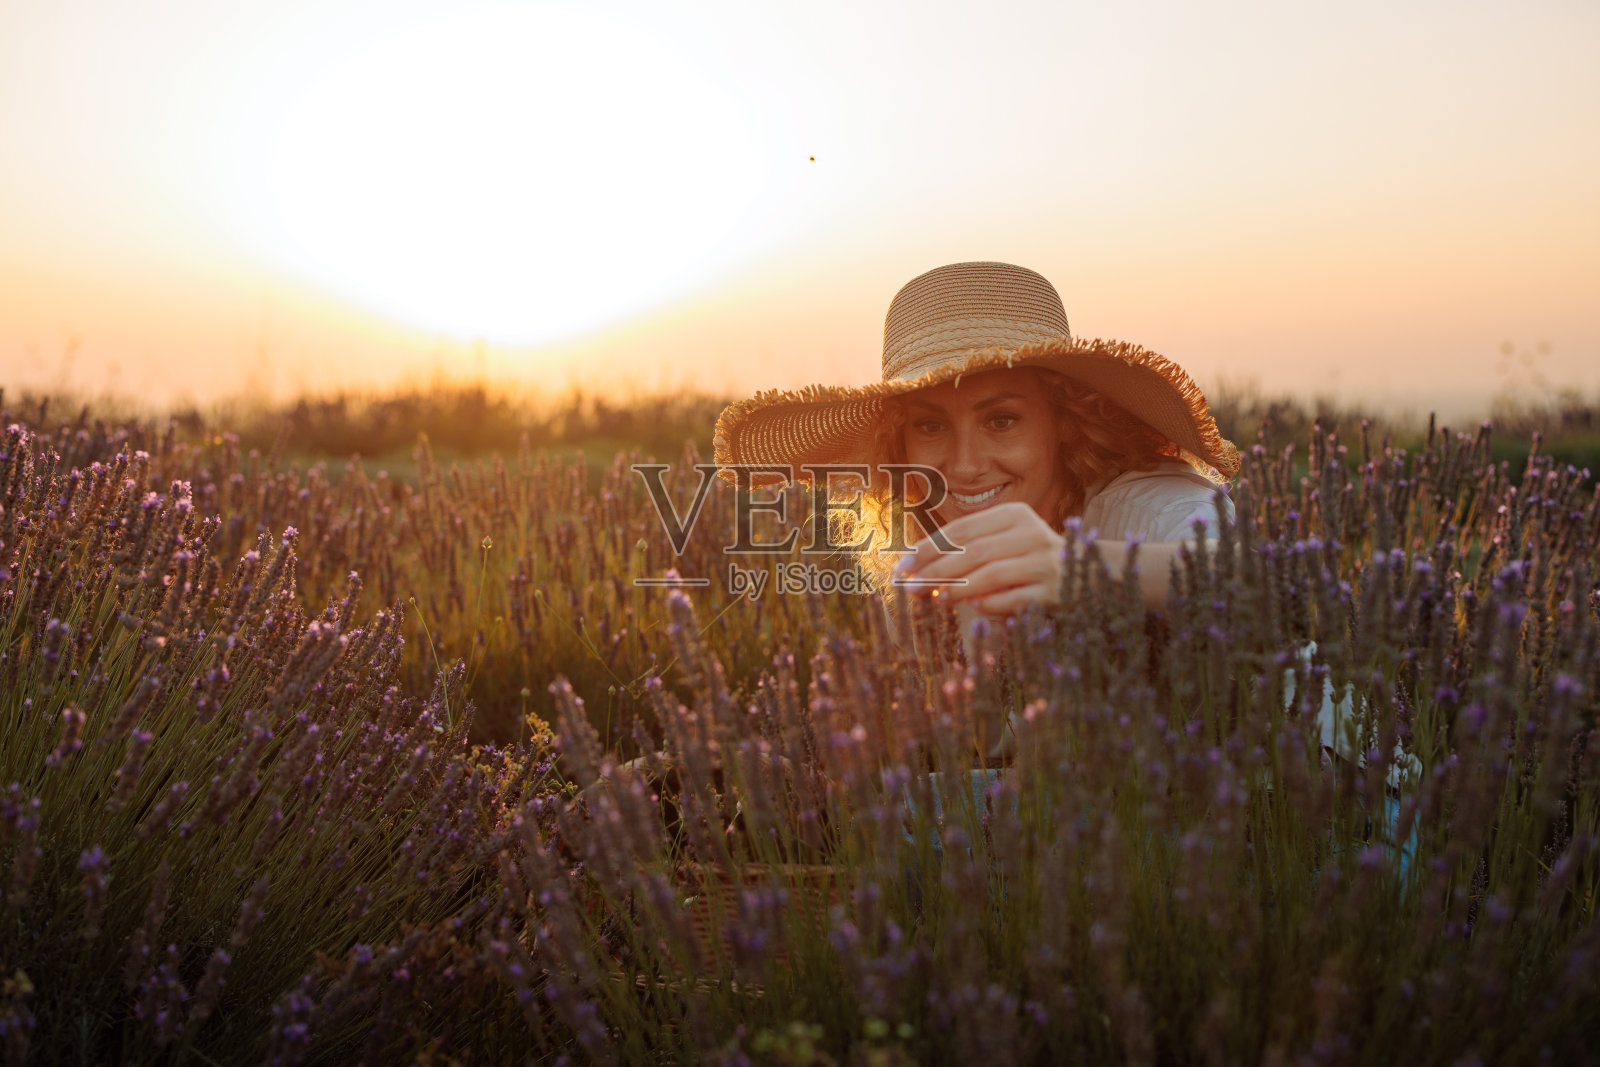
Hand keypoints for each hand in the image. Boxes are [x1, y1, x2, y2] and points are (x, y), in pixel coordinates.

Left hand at [892, 502, 1065, 615]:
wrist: (1088, 572)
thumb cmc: (1033, 557)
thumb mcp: (1005, 540)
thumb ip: (969, 549)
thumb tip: (918, 568)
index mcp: (1014, 514)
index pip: (962, 530)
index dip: (928, 548)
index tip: (902, 566)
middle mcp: (1030, 533)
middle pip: (972, 552)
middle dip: (935, 570)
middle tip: (910, 586)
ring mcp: (1044, 561)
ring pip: (990, 574)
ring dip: (958, 588)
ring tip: (935, 598)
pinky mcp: (1052, 590)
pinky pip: (1012, 599)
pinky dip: (990, 604)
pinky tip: (973, 607)